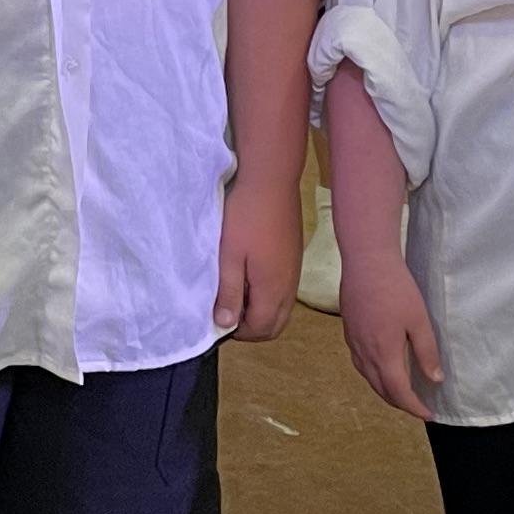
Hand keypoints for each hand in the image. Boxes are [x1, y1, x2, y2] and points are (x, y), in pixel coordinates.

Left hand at [216, 175, 303, 343]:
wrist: (271, 180)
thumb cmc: (244, 216)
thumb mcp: (228, 256)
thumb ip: (229, 292)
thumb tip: (226, 325)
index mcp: (273, 289)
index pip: (260, 330)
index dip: (238, 332)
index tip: (218, 319)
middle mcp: (289, 286)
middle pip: (274, 325)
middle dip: (251, 327)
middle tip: (227, 311)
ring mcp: (294, 272)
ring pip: (281, 309)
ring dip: (260, 311)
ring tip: (236, 293)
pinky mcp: (294, 258)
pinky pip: (284, 291)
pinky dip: (268, 295)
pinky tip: (249, 275)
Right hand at [337, 251, 444, 418]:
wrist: (366, 260)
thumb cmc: (396, 288)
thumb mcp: (419, 321)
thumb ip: (427, 352)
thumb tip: (435, 380)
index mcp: (384, 353)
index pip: (399, 392)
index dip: (414, 407)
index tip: (428, 414)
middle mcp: (364, 352)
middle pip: (380, 388)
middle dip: (399, 402)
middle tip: (417, 406)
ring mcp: (353, 341)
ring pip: (367, 376)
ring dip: (384, 389)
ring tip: (400, 392)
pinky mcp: (348, 329)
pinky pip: (359, 362)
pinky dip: (372, 374)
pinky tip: (380, 366)